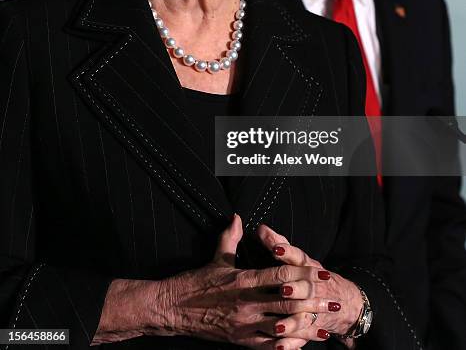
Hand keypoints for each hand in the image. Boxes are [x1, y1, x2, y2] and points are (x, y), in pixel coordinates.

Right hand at [146, 214, 311, 347]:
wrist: (173, 310)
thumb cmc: (195, 282)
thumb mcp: (215, 258)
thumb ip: (230, 237)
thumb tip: (237, 217)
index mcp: (243, 280)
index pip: (280, 276)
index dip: (304, 274)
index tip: (322, 273)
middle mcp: (247, 303)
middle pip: (288, 302)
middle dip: (314, 302)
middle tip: (334, 301)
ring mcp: (244, 325)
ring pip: (282, 326)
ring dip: (306, 327)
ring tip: (326, 327)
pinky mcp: (241, 341)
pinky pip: (269, 346)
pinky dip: (288, 345)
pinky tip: (302, 344)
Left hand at [257, 224, 363, 347]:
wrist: (347, 303)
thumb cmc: (314, 275)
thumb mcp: (300, 258)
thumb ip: (280, 243)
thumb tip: (261, 229)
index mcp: (308, 266)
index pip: (298, 256)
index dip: (287, 252)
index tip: (275, 248)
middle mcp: (313, 286)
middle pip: (305, 286)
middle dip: (295, 287)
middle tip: (283, 288)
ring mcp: (315, 309)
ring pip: (305, 314)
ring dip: (293, 319)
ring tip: (279, 324)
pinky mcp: (312, 328)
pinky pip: (302, 337)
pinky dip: (292, 342)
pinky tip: (280, 346)